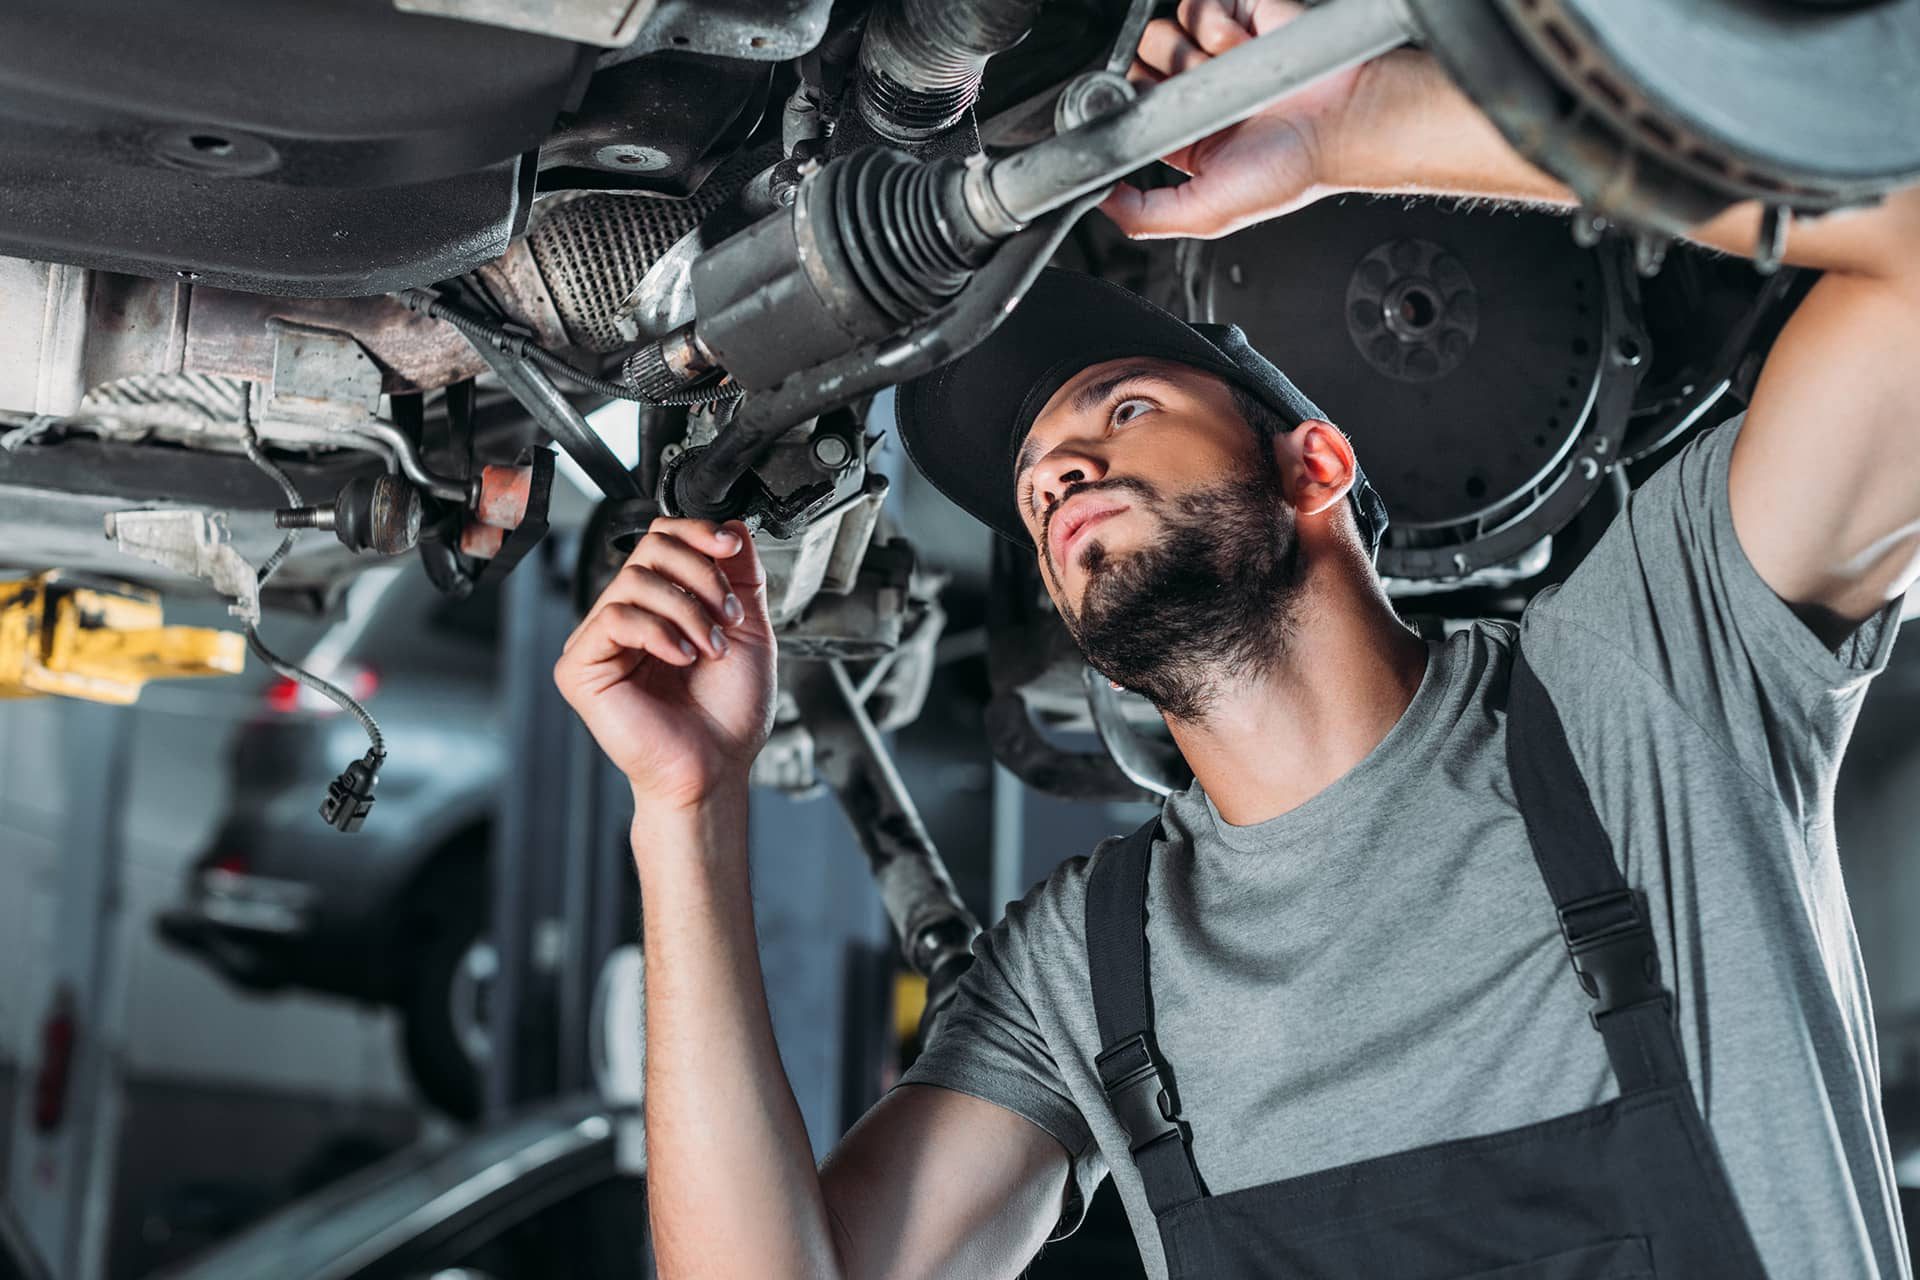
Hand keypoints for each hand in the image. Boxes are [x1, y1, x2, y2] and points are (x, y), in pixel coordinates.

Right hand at [555, 518, 776, 813]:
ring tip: (712, 648)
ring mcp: (600, 641)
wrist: (717, 767)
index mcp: (662, 605)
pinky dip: (659, 632)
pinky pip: (615, 618)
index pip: (663, 540)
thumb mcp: (749, 629)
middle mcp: (628, 617)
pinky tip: (683, 658)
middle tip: (728, 617)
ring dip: (688, 610)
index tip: (730, 548)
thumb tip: (732, 527)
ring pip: (635, 579)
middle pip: (650, 548)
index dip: (697, 533)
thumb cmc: (728, 715)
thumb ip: (740, 576)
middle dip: (700, 574)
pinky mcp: (581, 667)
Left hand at [1101, 0, 1382, 239]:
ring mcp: (1215, 50)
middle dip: (1159, 78)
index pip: (1128, 108)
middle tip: (1197, 100)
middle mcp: (1196, 93)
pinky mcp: (1236, 14)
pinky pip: (1196, 4)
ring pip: (1162, 31)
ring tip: (1229, 77)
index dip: (1129, 106)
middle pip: (1138, 62)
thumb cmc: (1290, 169)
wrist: (1343, 121)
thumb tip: (1099, 200)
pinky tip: (1239, 47)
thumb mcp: (1204, 214)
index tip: (1149, 113)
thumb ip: (1144, 215)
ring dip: (1190, 54)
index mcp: (1184, 137)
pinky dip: (1214, 23)